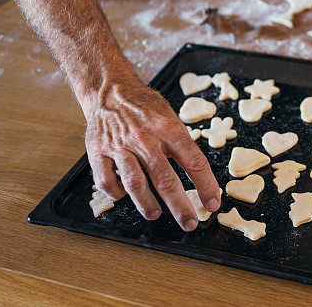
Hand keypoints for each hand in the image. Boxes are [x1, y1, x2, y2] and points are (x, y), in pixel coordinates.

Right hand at [83, 76, 220, 231]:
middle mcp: (144, 138)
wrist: (109, 90)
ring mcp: (120, 146)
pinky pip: (107, 181)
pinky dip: (117, 193)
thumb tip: (197, 174)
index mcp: (168, 127)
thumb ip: (180, 144)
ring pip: (136, 184)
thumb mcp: (170, 116)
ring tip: (156, 214)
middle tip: (190, 222)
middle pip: (166, 179)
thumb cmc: (144, 106)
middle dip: (181, 206)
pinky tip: (125, 197)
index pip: (194, 161)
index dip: (206, 185)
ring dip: (148, 205)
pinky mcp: (98, 152)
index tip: (213, 203)